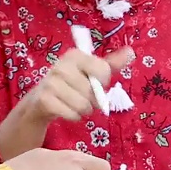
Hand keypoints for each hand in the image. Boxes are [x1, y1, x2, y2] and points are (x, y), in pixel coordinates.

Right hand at [0, 47, 133, 159]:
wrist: (39, 102)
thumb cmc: (70, 85)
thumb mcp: (90, 73)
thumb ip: (111, 64)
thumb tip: (131, 52)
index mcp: (75, 55)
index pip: (103, 70)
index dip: (103, 82)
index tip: (94, 82)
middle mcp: (60, 66)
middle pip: (93, 91)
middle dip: (93, 100)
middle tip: (83, 98)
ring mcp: (50, 83)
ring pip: (83, 105)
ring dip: (83, 110)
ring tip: (75, 105)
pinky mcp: (44, 100)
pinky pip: (72, 114)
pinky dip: (73, 117)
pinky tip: (66, 112)